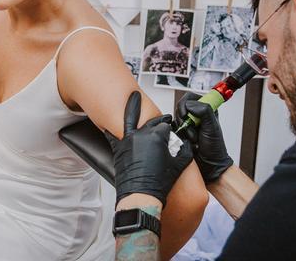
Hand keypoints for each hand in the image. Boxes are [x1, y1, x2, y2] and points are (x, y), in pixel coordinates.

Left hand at [105, 91, 192, 205]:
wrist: (141, 197)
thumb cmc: (158, 183)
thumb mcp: (178, 166)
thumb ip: (184, 152)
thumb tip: (186, 146)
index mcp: (156, 137)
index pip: (165, 126)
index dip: (169, 129)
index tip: (171, 133)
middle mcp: (141, 135)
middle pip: (150, 122)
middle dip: (157, 121)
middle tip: (162, 120)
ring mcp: (128, 141)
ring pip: (130, 119)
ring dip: (132, 107)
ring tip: (133, 97)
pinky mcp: (119, 149)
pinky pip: (113, 134)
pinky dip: (111, 127)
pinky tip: (109, 121)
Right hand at [175, 92, 232, 182]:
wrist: (209, 165)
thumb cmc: (214, 148)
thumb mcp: (212, 127)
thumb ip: (204, 111)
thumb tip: (191, 104)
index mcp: (206, 109)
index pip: (190, 97)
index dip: (186, 104)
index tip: (187, 115)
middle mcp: (196, 114)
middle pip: (181, 106)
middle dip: (184, 118)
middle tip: (191, 128)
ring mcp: (188, 123)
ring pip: (176, 117)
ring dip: (183, 128)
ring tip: (192, 137)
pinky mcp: (181, 131)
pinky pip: (173, 127)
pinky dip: (178, 134)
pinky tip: (186, 140)